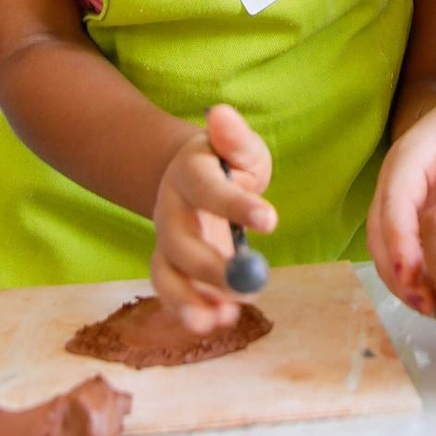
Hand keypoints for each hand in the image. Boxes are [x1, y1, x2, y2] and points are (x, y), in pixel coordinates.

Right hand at [150, 103, 275, 333]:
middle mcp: (170, 208)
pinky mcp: (170, 265)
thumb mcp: (239, 146)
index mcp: (189, 172)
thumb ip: (234, 138)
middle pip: (180, 240)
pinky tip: (219, 321)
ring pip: (167, 271)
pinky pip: (170, 290)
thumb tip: (221, 114)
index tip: (270, 220)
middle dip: (212, 267)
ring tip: (224, 318)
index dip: (235, 204)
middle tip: (251, 284)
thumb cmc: (227, 162)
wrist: (193, 177)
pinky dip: (189, 310)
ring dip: (191, 299)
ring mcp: (166, 239)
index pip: (208, 188)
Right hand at [368, 84, 435, 314]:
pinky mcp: (414, 220)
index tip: (411, 274)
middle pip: (381, 228)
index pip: (396, 196)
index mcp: (416, 151)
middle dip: (397, 269)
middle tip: (427, 305)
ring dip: (405, 281)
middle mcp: (400, 177)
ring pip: (387, 247)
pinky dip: (419, 279)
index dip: (400, 238)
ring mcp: (403, 200)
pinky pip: (406, 253)